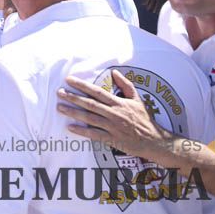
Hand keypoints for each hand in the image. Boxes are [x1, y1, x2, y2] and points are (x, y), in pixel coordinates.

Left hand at [57, 71, 172, 159]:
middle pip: (90, 104)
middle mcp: (114, 114)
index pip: (97, 92)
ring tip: (59, 107)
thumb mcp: (138, 99)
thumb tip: (115, 72)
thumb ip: (126, 85)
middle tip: (59, 92)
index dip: (82, 85)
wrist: (155, 140)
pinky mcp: (113, 139)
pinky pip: (95, 135)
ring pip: (90, 118)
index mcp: (119, 103)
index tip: (69, 80)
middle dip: (73, 97)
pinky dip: (82, 131)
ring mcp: (113, 127)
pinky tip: (70, 127)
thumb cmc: (144, 119)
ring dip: (73, 113)